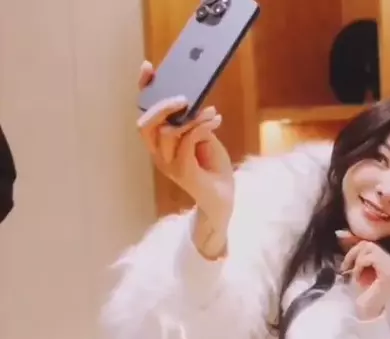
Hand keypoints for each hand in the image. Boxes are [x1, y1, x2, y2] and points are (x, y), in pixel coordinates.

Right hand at [136, 61, 234, 257]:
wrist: (223, 198)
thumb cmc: (213, 167)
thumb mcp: (204, 137)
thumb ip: (194, 122)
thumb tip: (195, 100)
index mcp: (159, 142)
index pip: (144, 113)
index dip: (144, 90)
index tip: (148, 68)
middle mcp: (158, 153)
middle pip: (146, 123)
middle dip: (163, 105)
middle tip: (184, 97)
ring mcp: (168, 164)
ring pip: (167, 132)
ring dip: (191, 117)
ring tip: (211, 112)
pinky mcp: (183, 172)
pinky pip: (186, 144)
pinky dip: (200, 128)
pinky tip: (214, 121)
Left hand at [337, 230, 389, 319]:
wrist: (369, 315)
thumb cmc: (363, 296)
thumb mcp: (356, 270)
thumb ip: (354, 254)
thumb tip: (340, 233)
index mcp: (387, 260)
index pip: (370, 244)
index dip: (353, 246)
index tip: (344, 263)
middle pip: (369, 243)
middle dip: (353, 254)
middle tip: (347, 268)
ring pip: (369, 247)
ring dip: (357, 260)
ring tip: (355, 274)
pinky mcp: (388, 272)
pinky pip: (370, 257)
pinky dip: (360, 265)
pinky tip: (359, 278)